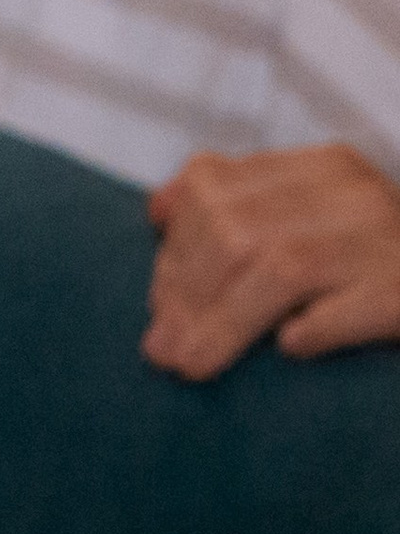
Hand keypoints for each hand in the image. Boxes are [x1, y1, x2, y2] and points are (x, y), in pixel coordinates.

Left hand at [142, 142, 399, 379]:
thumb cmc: (376, 270)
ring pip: (278, 267)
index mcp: (322, 169)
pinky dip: (313, 328)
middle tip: (162, 347)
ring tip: (190, 364)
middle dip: (185, 292)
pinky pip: (350, 308)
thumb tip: (157, 210)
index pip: (213, 188)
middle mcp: (356, 194)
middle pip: (236, 229)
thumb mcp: (313, 224)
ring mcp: (390, 242)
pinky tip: (289, 350)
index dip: (173, 247)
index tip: (157, 302)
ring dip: (222, 322)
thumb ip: (241, 208)